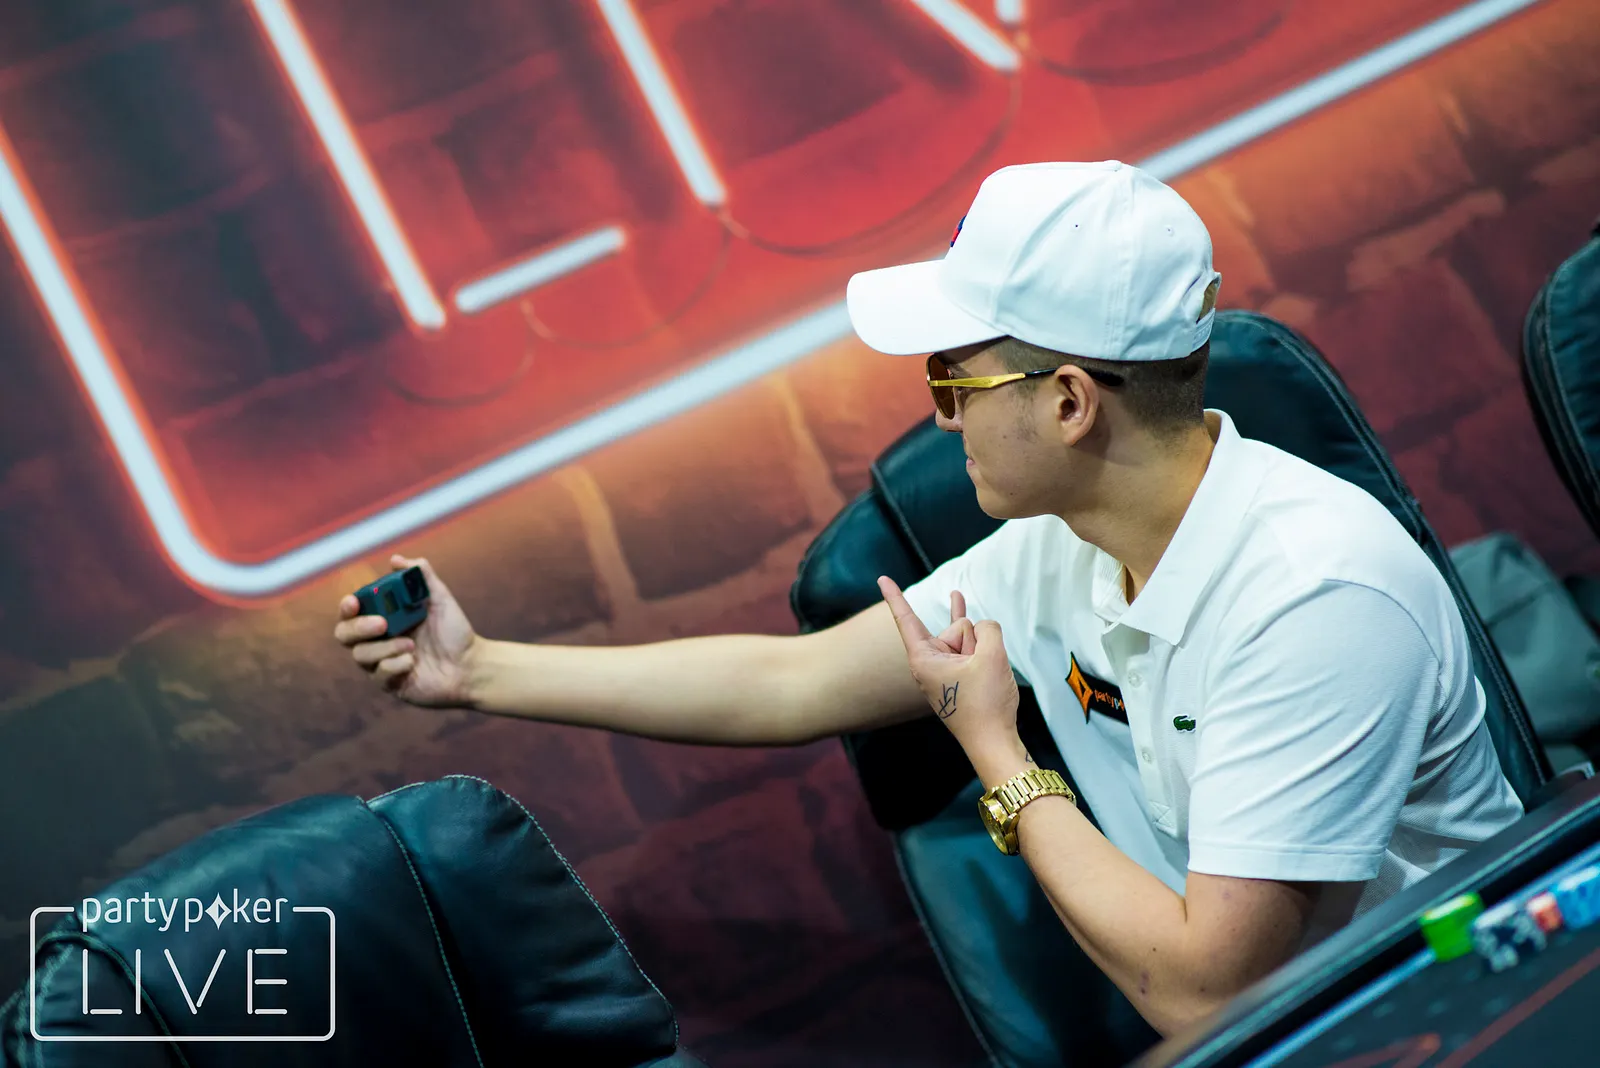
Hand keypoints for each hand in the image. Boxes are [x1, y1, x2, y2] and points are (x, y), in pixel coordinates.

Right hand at [334, 555, 477, 707]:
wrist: (472, 665)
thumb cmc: (454, 632)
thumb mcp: (440, 599)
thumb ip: (421, 577)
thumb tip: (396, 559)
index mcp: (383, 618)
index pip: (351, 612)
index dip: (346, 607)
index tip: (354, 602)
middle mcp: (377, 641)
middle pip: (344, 634)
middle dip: (358, 627)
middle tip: (382, 624)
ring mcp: (381, 664)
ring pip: (361, 655)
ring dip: (385, 648)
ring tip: (412, 645)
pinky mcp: (390, 684)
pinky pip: (378, 675)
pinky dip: (395, 665)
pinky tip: (413, 663)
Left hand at [877, 576, 1020, 755]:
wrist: (993, 742)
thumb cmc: (986, 704)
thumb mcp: (992, 657)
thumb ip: (988, 628)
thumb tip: (984, 628)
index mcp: (923, 659)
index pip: (908, 619)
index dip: (895, 596)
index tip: (881, 577)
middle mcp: (929, 662)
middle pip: (956, 629)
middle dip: (975, 641)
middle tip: (980, 676)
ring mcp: (944, 669)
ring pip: (970, 641)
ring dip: (984, 652)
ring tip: (988, 679)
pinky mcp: (958, 675)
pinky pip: (968, 646)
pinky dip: (971, 633)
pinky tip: (958, 601)